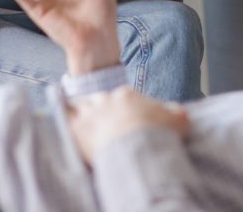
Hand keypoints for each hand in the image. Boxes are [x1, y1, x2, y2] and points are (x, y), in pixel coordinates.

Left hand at [68, 86, 189, 165]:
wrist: (138, 147)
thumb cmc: (158, 135)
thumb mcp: (177, 121)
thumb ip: (178, 115)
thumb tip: (182, 114)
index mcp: (128, 95)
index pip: (121, 96)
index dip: (121, 104)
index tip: (124, 114)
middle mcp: (107, 99)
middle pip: (99, 97)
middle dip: (99, 105)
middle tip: (101, 115)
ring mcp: (91, 112)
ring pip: (81, 104)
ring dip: (80, 109)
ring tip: (79, 113)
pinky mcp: (78, 128)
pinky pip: (66, 117)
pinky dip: (64, 116)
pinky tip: (61, 115)